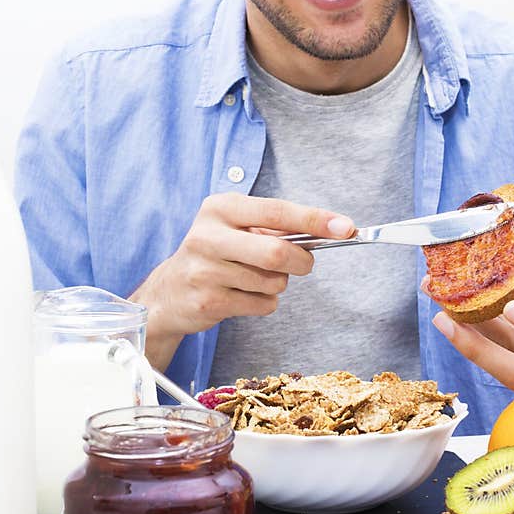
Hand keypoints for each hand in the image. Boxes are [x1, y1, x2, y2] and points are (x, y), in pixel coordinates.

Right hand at [131, 192, 353, 370]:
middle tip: (303, 264)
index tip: (346, 227)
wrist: (167, 294)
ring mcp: (206, 270)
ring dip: (277, 285)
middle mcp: (208, 236)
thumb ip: (276, 227)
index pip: (277, 211)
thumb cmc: (214, 256)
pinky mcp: (208, 300)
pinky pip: (262, 305)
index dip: (316, 220)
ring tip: (253, 280)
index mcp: (220, 208)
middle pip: (278, 252)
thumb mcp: (236, 229)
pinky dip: (264, 302)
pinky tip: (242, 297)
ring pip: (273, 282)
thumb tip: (331, 229)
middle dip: (301, 262)